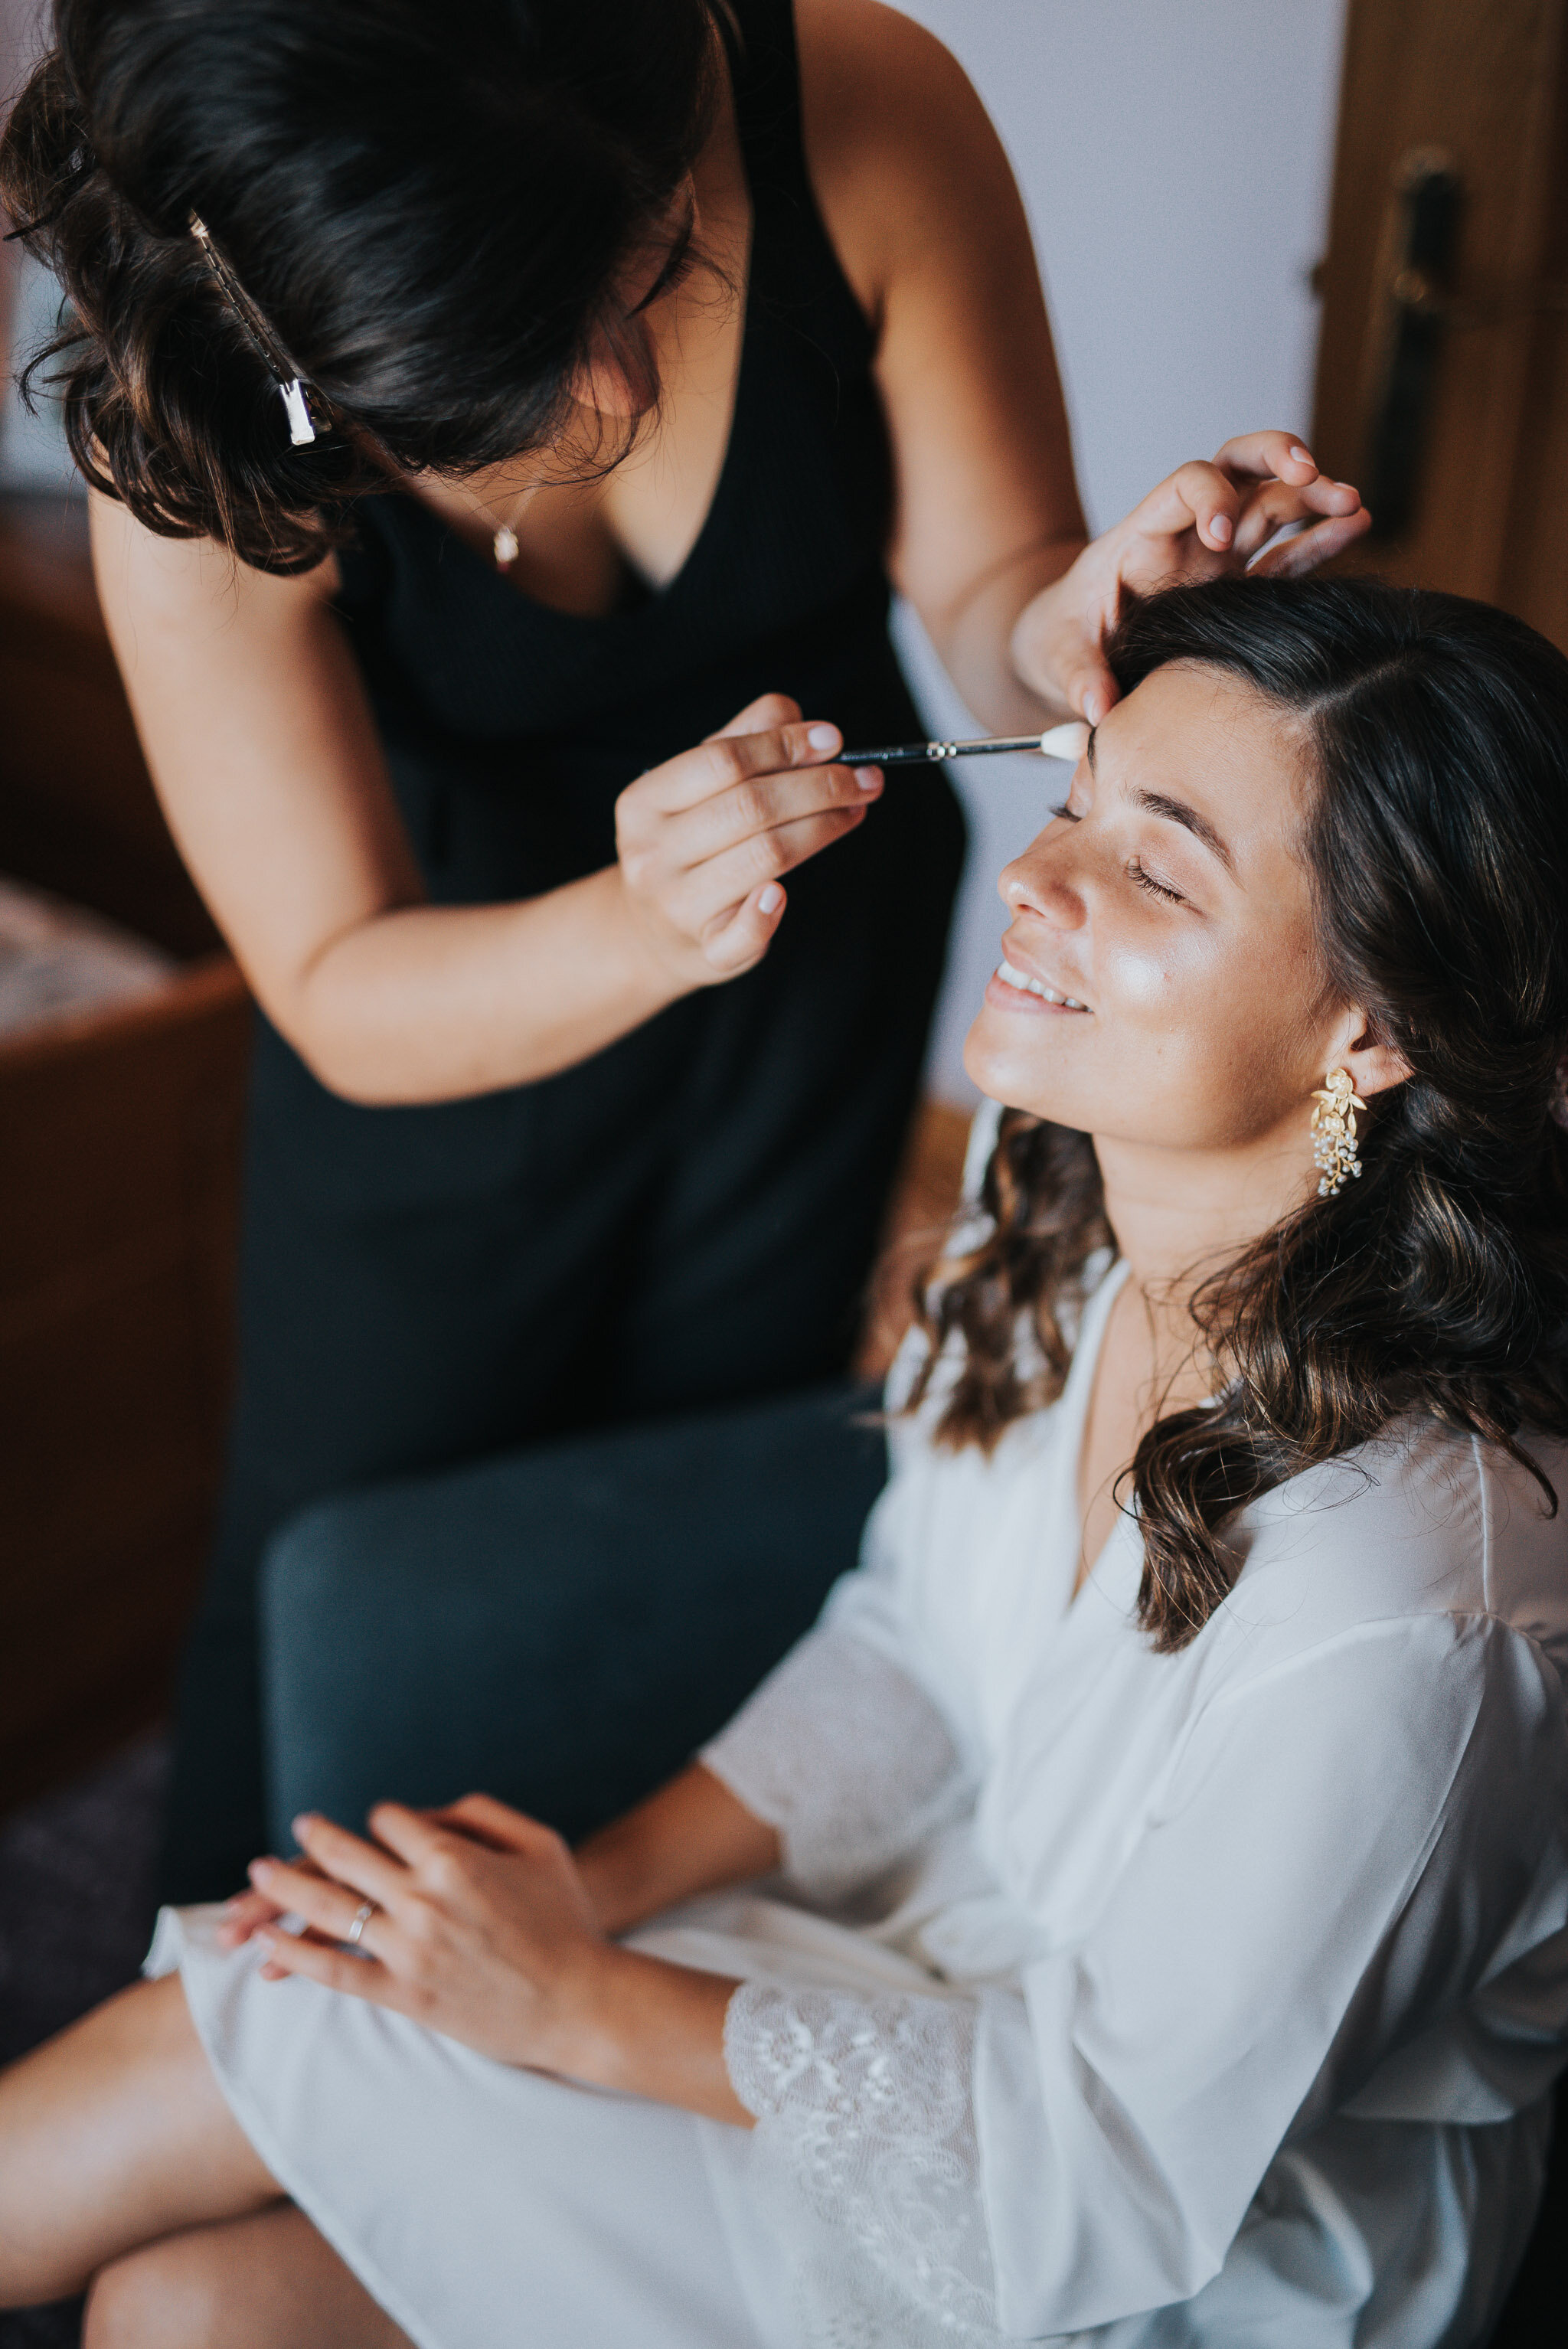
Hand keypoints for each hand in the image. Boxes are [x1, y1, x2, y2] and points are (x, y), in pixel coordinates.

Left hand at [246, 1794, 612, 2073]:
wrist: (580, 2001)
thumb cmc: (567, 1919)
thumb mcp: (541, 1843)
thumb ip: (485, 1814)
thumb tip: (433, 1810)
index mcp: (454, 1857)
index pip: (390, 1821)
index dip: (382, 1820)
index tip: (378, 1827)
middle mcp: (423, 1898)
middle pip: (346, 1857)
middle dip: (315, 1838)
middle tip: (298, 1828)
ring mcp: (409, 1949)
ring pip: (329, 1910)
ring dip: (283, 1890)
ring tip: (256, 1876)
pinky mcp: (405, 1994)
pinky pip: (335, 1972)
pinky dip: (295, 1955)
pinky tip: (268, 1946)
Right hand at [614, 691, 881, 983]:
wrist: (651, 932)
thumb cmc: (686, 845)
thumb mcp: (695, 788)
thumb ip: (741, 740)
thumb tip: (795, 715)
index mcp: (644, 802)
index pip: (722, 760)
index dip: (784, 745)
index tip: (834, 739)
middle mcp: (653, 853)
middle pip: (751, 806)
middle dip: (819, 786)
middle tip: (864, 779)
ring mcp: (676, 906)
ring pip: (764, 857)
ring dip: (822, 829)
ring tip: (855, 811)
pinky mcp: (705, 952)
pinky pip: (741, 935)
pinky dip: (766, 915)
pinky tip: (784, 894)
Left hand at [1011, 431, 1371, 722]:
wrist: (1073, 648)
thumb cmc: (1065, 640)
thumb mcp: (1060, 655)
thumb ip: (1079, 677)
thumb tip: (1097, 709)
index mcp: (1145, 535)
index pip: (1185, 485)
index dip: (1209, 496)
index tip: (1221, 535)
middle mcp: (1190, 534)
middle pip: (1239, 465)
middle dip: (1276, 457)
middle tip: (1310, 473)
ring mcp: (1222, 555)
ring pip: (1273, 501)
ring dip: (1313, 496)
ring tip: (1353, 505)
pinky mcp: (1243, 584)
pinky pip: (1289, 554)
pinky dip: (1321, 538)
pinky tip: (1356, 527)